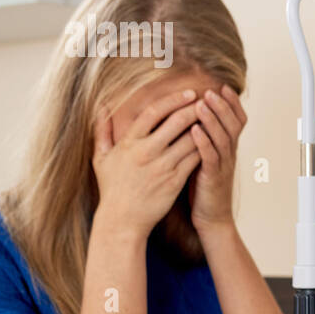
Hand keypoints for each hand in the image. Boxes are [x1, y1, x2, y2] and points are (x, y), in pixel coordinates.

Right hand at [92, 90, 201, 237]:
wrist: (122, 220)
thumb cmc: (112, 188)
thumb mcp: (100, 158)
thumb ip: (102, 132)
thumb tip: (101, 108)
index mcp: (129, 143)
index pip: (153, 112)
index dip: (173, 100)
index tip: (189, 93)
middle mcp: (147, 152)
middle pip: (176, 122)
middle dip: (194, 108)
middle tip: (208, 100)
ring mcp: (162, 167)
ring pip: (190, 140)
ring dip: (204, 127)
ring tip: (214, 117)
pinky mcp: (175, 181)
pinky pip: (194, 159)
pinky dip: (204, 148)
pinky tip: (213, 140)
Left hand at [188, 84, 246, 233]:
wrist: (211, 217)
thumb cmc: (204, 186)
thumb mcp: (208, 158)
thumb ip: (206, 139)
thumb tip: (194, 116)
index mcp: (229, 148)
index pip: (238, 120)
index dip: (232, 103)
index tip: (223, 86)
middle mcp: (230, 154)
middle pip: (232, 124)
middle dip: (222, 106)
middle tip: (211, 90)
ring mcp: (223, 165)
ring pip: (222, 137)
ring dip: (211, 119)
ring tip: (201, 103)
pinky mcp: (212, 177)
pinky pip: (209, 156)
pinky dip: (203, 141)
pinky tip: (194, 129)